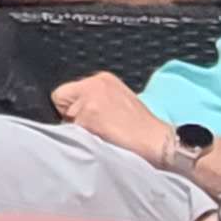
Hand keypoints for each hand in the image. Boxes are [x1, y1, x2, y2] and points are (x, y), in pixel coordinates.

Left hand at [48, 71, 175, 160]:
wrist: (159, 141)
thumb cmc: (142, 129)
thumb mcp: (119, 102)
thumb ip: (95, 101)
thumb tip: (72, 112)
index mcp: (101, 79)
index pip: (66, 93)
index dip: (73, 111)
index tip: (90, 122)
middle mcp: (94, 84)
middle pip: (61, 104)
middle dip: (73, 119)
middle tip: (98, 130)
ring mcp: (90, 100)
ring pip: (66, 120)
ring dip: (78, 131)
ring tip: (103, 136)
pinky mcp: (89, 116)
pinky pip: (72, 133)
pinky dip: (82, 141)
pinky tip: (102, 141)